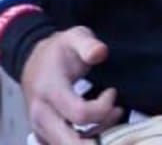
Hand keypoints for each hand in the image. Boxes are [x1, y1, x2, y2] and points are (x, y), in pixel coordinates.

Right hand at [20, 26, 123, 144]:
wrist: (33, 62)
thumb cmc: (59, 50)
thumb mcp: (75, 37)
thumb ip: (88, 44)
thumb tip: (101, 52)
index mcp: (50, 91)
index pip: (80, 114)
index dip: (103, 107)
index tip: (112, 91)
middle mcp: (41, 115)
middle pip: (70, 143)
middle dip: (100, 137)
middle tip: (118, 115)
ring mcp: (40, 128)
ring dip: (95, 139)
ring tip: (113, 115)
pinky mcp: (44, 134)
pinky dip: (85, 142)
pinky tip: (100, 126)